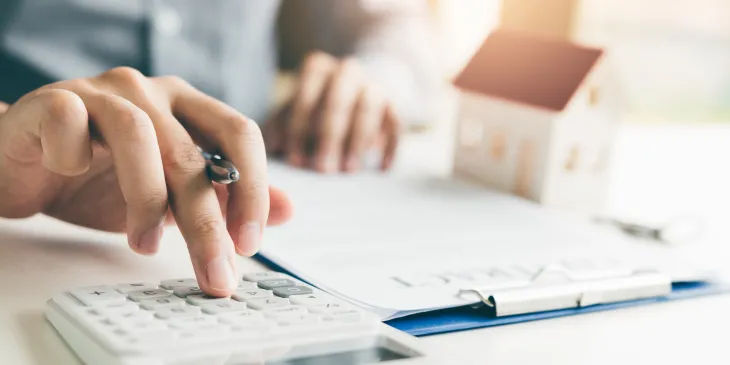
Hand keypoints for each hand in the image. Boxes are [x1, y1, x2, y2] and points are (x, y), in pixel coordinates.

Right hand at [0, 67, 292, 295]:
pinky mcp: (53, 100)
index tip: (249, 244)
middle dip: (206, 221)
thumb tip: (288, 209)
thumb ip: (226, 197)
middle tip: (214, 272)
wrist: (29, 165)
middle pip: (191, 152)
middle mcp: (151, 92)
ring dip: (146, 200)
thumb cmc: (103, 178)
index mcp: (188, 106)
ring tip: (145, 244)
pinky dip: (74, 155)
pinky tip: (72, 175)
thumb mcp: (174, 195)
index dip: (252, 188)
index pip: (239, 133)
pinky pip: (70, 122)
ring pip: (138, 136)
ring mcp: (102, 92)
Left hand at [264, 52, 399, 172]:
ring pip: (368, 109)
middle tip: (323, 170)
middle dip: (330, 138)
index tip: (296, 161)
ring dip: (358, 141)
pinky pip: (396, 122)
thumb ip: (281, 126)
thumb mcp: (295, 110)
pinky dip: (390, 145)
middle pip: (338, 101)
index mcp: (317, 69)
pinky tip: (382, 168)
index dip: (299, 129)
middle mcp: (347, 71)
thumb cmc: (317, 105)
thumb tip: (273, 147)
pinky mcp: (394, 103)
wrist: (357, 87)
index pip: (306, 95)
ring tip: (348, 170)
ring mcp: (373, 85)